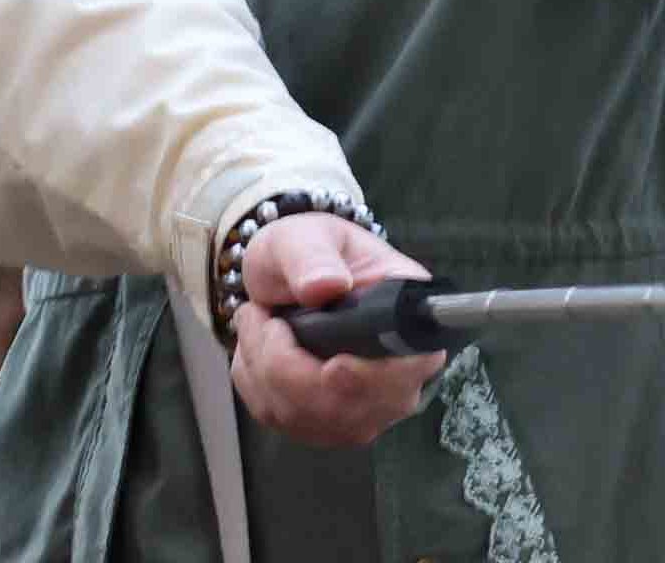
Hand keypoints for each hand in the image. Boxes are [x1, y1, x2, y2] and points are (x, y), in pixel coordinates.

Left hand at [231, 212, 440, 446]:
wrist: (288, 278)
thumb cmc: (308, 252)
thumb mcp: (305, 237)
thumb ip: (313, 255)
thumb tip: (328, 284)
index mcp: (406, 314)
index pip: (409, 368)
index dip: (368, 379)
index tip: (332, 365)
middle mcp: (402, 372)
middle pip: (351, 405)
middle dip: (286, 365)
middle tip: (257, 314)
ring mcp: (372, 406)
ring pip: (312, 418)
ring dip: (264, 373)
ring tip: (256, 324)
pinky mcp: (336, 427)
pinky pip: (288, 424)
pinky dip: (258, 389)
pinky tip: (258, 353)